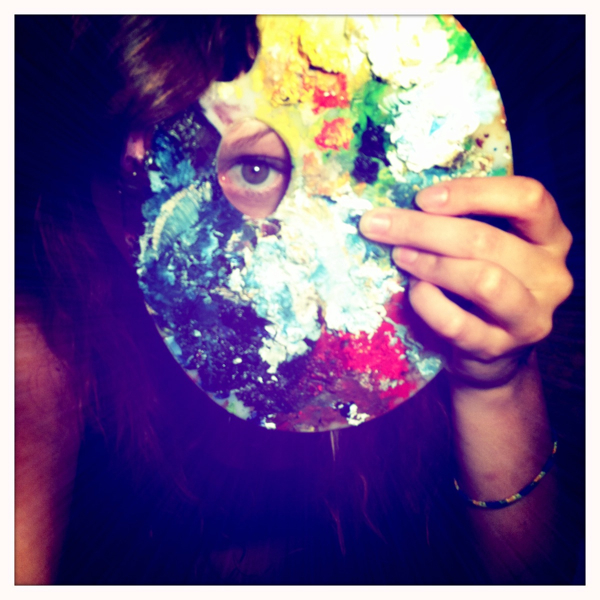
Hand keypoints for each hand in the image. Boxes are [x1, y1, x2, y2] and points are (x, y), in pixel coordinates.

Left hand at [359, 176, 572, 387]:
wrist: (487, 353)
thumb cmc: (478, 288)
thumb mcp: (483, 249)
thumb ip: (461, 222)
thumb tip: (403, 202)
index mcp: (550, 238)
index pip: (527, 197)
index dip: (472, 192)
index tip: (423, 199)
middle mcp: (551, 275)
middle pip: (487, 240)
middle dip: (424, 229)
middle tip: (381, 225)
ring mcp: (530, 317)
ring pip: (481, 280)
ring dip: (429, 263)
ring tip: (399, 255)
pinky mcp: (500, 348)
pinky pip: (455, 321)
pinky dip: (426, 301)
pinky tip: (413, 290)